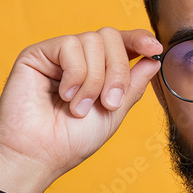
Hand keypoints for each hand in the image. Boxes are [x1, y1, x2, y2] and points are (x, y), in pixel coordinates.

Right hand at [0, 28, 161, 192]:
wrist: (40, 154)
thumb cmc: (72, 140)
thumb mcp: (114, 112)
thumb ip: (133, 84)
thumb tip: (154, 59)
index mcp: (98, 70)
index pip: (122, 42)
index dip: (139, 39)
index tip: (154, 48)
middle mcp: (79, 58)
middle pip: (110, 37)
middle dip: (117, 70)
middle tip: (110, 102)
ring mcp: (58, 55)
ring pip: (92, 40)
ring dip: (94, 79)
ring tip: (80, 107)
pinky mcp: (37, 54)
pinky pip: (69, 45)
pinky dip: (75, 74)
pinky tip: (64, 95)